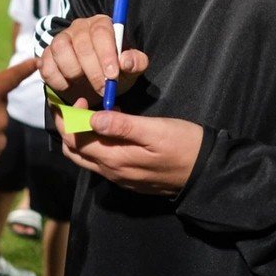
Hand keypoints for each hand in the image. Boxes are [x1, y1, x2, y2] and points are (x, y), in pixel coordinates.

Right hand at [37, 15, 148, 105]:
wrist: (94, 82)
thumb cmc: (114, 70)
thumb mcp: (131, 68)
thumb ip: (135, 63)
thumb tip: (126, 62)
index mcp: (102, 24)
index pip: (101, 32)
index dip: (106, 54)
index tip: (113, 75)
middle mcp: (79, 27)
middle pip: (82, 44)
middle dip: (93, 71)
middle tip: (103, 90)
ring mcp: (61, 38)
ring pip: (60, 50)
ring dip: (73, 72)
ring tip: (84, 84)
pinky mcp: (47, 54)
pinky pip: (46, 64)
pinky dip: (56, 79)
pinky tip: (68, 86)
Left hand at [54, 100, 202, 194]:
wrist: (206, 172)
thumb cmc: (183, 145)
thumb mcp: (155, 130)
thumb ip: (123, 125)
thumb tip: (92, 118)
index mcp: (115, 159)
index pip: (76, 141)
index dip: (69, 119)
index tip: (75, 98)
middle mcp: (112, 172)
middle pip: (75, 152)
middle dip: (69, 128)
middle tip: (78, 103)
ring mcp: (119, 177)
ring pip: (87, 158)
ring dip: (82, 135)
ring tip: (94, 111)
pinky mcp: (128, 178)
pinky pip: (101, 161)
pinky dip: (96, 143)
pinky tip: (110, 126)